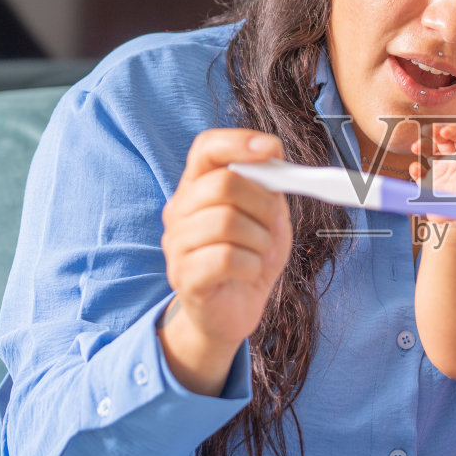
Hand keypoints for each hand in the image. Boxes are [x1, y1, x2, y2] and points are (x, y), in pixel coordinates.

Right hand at [159, 129, 292, 394]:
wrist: (231, 313)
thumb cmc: (249, 258)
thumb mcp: (268, 219)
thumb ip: (271, 190)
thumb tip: (279, 163)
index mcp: (197, 187)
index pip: (206, 148)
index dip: (239, 142)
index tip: (273, 150)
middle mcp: (179, 210)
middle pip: (222, 185)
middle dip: (262, 203)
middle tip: (272, 224)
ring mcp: (177, 244)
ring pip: (226, 222)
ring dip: (260, 239)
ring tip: (260, 253)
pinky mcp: (185, 277)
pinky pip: (227, 258)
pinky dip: (252, 264)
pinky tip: (251, 272)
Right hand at [411, 122, 455, 219]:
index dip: (453, 130)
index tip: (444, 131)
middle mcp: (454, 161)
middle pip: (443, 139)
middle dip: (435, 132)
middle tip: (427, 132)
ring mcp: (440, 171)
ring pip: (428, 151)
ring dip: (421, 146)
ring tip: (415, 147)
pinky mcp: (429, 183)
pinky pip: (419, 171)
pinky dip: (415, 168)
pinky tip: (416, 170)